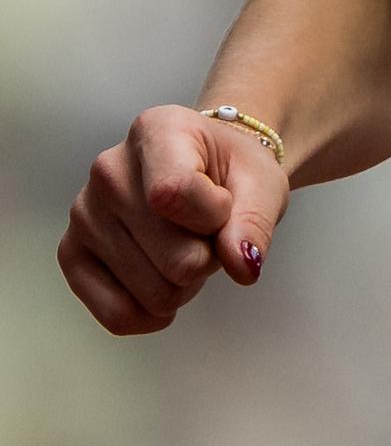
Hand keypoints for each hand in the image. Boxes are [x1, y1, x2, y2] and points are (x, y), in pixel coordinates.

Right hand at [57, 104, 289, 333]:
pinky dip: (152, 313)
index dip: (216, 217)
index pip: (174, 194)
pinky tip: (163, 283)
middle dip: (208, 258)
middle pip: (176, 260)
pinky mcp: (72, 253)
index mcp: (156, 131)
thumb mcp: (262, 184)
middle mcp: (109, 168)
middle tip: (206, 231)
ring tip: (183, 245)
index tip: (224, 204)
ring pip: (155, 293)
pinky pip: (117, 314)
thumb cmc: (231, 174)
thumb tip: (242, 265)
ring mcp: (84, 212)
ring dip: (185, 284)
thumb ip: (255, 222)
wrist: (209, 173)